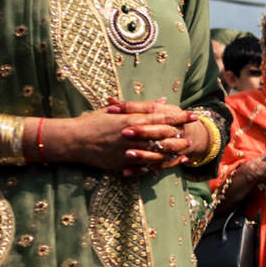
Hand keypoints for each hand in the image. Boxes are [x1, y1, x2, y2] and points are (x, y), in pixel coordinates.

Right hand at [46, 103, 195, 174]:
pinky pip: (147, 165)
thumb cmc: (93, 122)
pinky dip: (161, 164)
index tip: (192, 115)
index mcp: (131, 119)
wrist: (73, 140)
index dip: (178, 116)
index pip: (161, 116)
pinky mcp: (124, 163)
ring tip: (185, 150)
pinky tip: (170, 162)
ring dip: (174, 151)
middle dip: (180, 134)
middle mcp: (133, 135)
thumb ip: (140, 107)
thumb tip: (161, 101)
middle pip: (163, 135)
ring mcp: (129, 150)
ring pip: (158, 151)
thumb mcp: (116, 110)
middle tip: (191, 134)